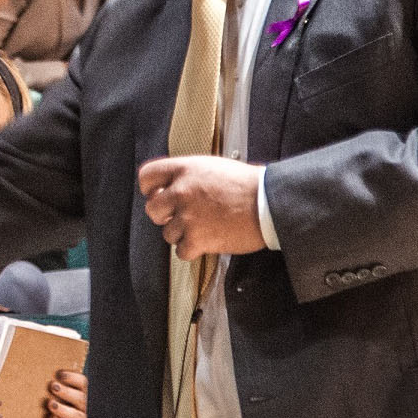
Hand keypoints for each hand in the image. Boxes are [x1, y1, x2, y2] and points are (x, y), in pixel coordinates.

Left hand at [46, 369, 86, 417]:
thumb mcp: (50, 402)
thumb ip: (48, 390)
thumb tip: (35, 374)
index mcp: (79, 397)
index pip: (82, 384)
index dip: (73, 378)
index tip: (59, 374)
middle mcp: (85, 411)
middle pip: (81, 399)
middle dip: (67, 392)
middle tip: (53, 386)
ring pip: (78, 416)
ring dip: (63, 409)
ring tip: (50, 404)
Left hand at [138, 155, 266, 259]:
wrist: (270, 204)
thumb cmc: (247, 185)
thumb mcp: (212, 166)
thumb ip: (187, 175)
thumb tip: (169, 187)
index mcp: (185, 169)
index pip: (147, 176)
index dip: (150, 189)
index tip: (157, 195)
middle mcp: (181, 191)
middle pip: (152, 209)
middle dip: (165, 215)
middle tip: (182, 216)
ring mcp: (188, 216)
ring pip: (167, 233)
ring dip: (182, 234)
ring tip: (204, 227)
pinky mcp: (197, 239)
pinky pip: (181, 251)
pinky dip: (192, 250)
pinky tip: (206, 241)